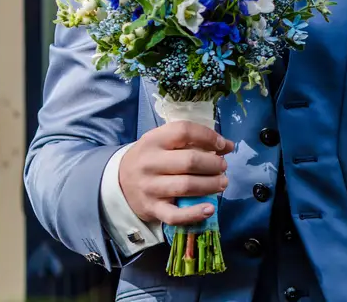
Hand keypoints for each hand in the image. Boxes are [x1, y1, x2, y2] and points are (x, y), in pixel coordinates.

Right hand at [118, 122, 233, 225]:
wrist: (119, 182)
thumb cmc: (151, 158)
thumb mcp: (165, 142)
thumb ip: (195, 140)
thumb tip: (228, 146)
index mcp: (154, 140)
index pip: (184, 131)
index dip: (209, 137)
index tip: (223, 146)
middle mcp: (149, 163)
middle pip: (190, 161)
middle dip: (213, 164)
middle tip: (223, 167)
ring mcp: (149, 188)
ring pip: (186, 186)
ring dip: (211, 185)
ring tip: (222, 183)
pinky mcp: (152, 209)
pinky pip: (175, 215)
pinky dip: (195, 213)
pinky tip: (210, 208)